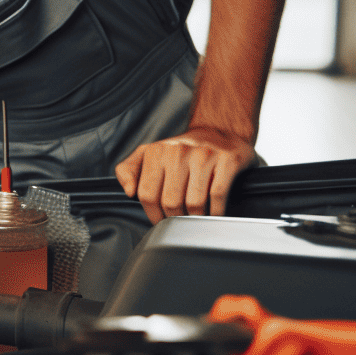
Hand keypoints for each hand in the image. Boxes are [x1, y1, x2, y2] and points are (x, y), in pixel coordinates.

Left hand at [115, 126, 256, 222]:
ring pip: (194, 203)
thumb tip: (129, 191)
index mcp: (156, 152)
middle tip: (179, 222)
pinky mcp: (227, 161)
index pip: (147, 194)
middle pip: (170, 202)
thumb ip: (128, 170)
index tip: (160, 221)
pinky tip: (213, 212)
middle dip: (174, 219)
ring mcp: (204, 156)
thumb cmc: (182, 150)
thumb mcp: (149, 154)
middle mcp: (178, 152)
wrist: (219, 132)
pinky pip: (217, 196)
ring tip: (195, 218)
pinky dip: (215, 211)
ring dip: (195, 218)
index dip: (152, 214)